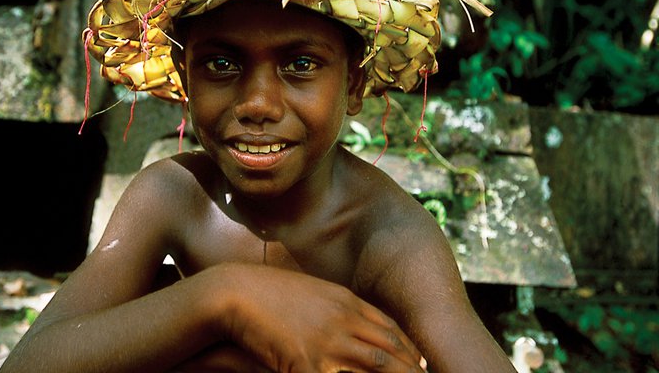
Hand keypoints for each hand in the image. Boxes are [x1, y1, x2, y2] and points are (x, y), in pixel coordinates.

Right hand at [213, 263, 424, 372]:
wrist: (236, 293)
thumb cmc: (269, 294)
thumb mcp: (311, 293)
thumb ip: (335, 307)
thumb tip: (351, 320)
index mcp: (344, 300)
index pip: (389, 325)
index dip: (409, 346)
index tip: (422, 361)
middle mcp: (342, 318)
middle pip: (389, 346)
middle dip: (412, 366)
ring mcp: (327, 340)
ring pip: (376, 364)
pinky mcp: (308, 362)